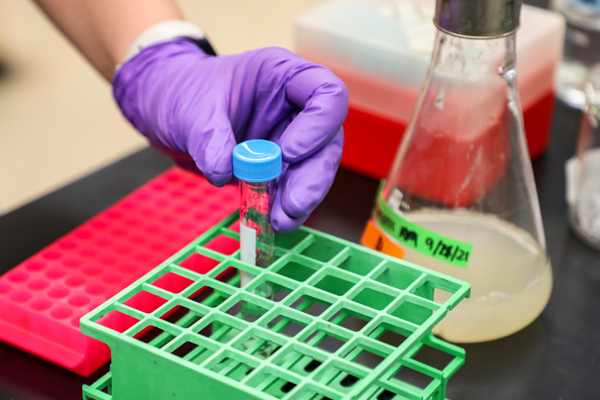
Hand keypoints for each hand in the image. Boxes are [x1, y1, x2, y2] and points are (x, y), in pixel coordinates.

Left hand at [113, 39, 347, 232]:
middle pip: (327, 141)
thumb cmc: (184, 92)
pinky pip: (291, 187)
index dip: (318, 126)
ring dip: (301, 198)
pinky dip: (284, 206)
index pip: (327, 94)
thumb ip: (209, 137)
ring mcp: (289, 137)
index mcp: (283, 76)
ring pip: (314, 169)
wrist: (167, 109)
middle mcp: (294, 107)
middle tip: (293, 205)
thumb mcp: (192, 109)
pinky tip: (273, 220)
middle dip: (313, 177)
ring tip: (280, 221)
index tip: (287, 154)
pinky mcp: (277, 165)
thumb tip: (223, 171)